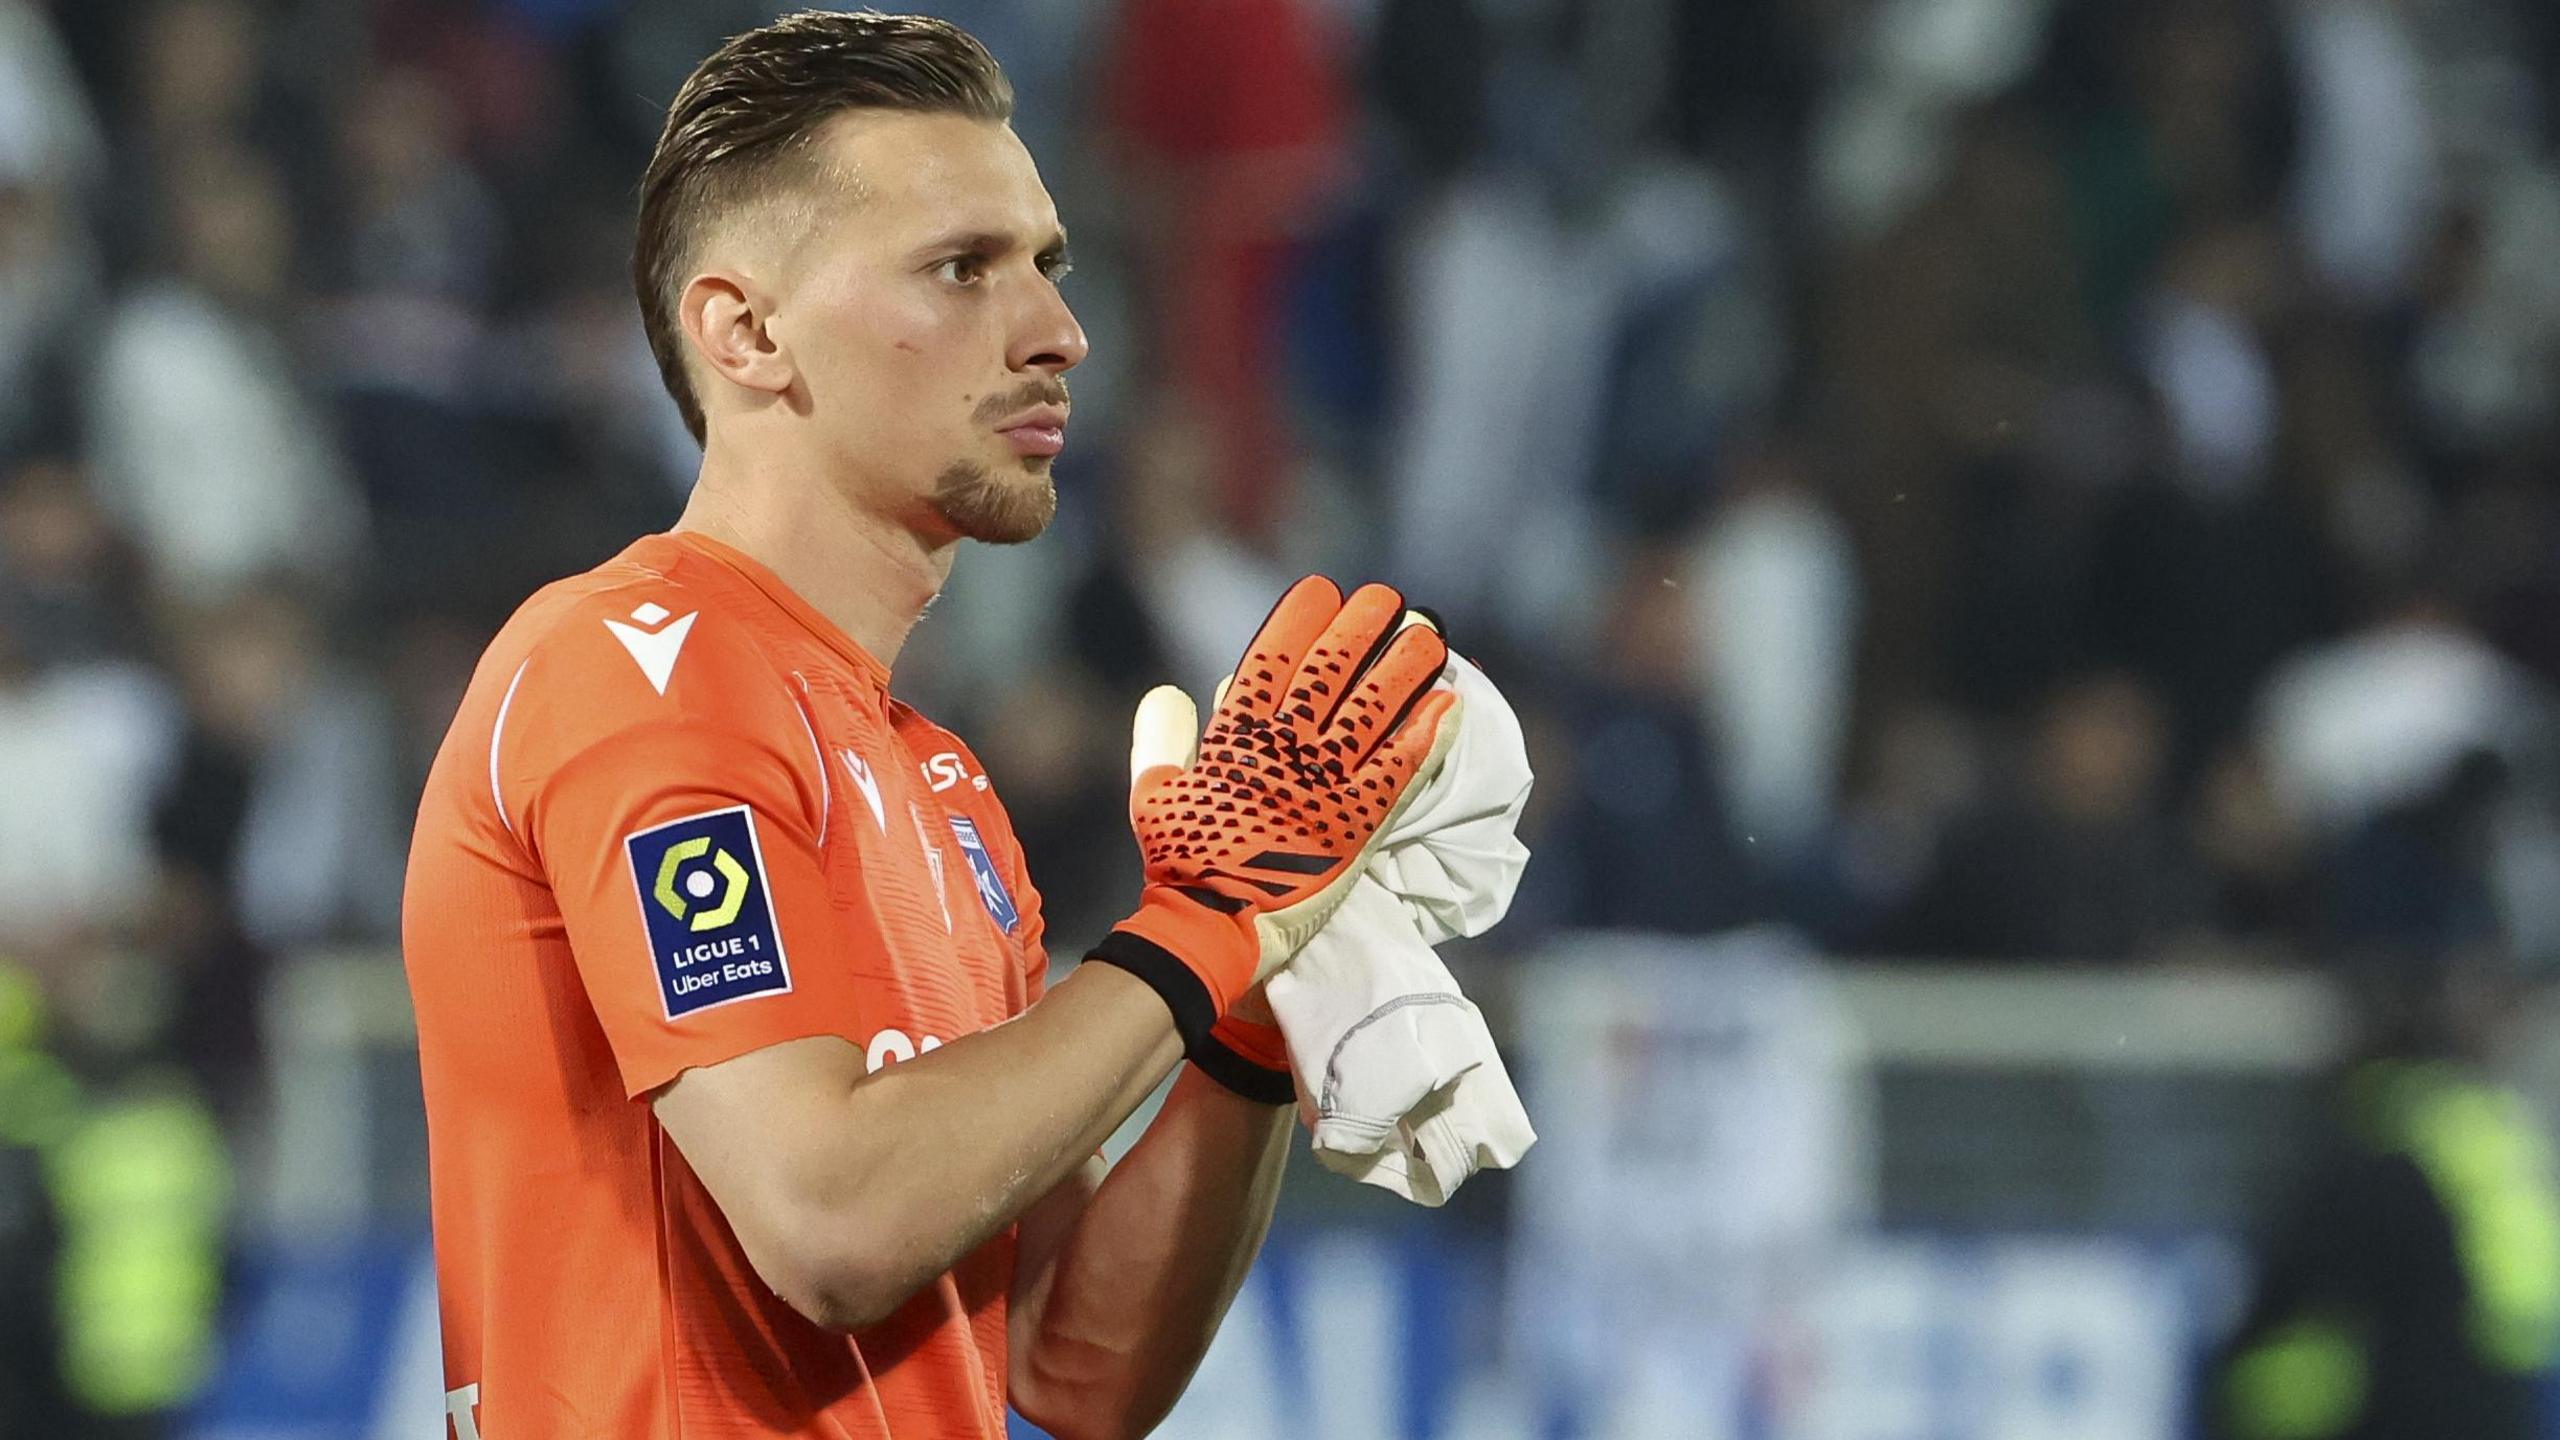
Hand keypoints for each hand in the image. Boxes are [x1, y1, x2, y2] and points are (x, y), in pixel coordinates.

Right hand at [1083, 577, 1458, 1048]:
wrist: (1209, 932)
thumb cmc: (1178, 865)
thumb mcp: (1152, 795)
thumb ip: (1160, 739)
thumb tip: (1168, 692)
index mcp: (1232, 739)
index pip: (1270, 660)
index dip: (1299, 620)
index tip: (1322, 590)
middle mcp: (1281, 750)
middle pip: (1329, 671)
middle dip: (1359, 629)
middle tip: (1387, 600)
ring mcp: (1321, 785)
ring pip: (1370, 710)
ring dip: (1403, 669)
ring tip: (1430, 637)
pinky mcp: (1355, 824)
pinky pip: (1398, 769)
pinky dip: (1425, 735)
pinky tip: (1448, 706)